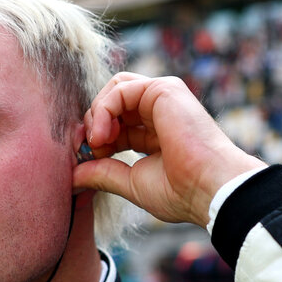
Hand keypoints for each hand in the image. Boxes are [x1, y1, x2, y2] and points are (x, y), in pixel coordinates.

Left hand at [73, 73, 265, 227]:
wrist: (209, 190)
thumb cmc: (181, 192)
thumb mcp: (131, 183)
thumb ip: (103, 173)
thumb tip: (72, 176)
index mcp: (153, 133)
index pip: (113, 123)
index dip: (94, 138)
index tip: (86, 160)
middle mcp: (159, 111)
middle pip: (111, 100)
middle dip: (93, 123)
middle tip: (90, 150)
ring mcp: (163, 97)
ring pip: (114, 89)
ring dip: (96, 115)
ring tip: (98, 143)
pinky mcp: (164, 89)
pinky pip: (120, 89)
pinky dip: (104, 110)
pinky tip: (104, 136)